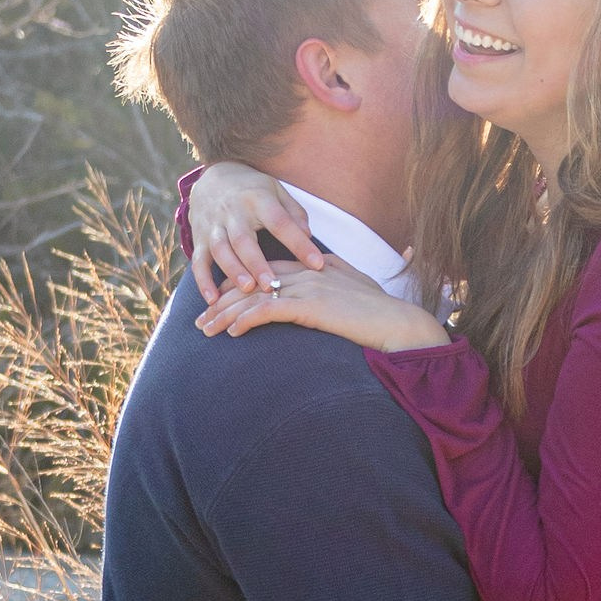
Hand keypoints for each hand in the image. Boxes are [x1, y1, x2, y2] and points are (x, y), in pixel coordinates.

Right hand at [187, 164, 324, 302]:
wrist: (213, 175)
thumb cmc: (253, 190)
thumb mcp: (277, 191)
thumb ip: (294, 214)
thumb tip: (309, 236)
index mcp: (258, 199)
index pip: (280, 222)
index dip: (299, 243)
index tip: (317, 264)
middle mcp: (233, 212)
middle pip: (243, 240)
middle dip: (257, 264)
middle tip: (272, 286)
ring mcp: (213, 225)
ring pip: (220, 250)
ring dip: (232, 271)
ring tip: (247, 289)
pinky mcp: (198, 238)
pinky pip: (198, 261)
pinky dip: (203, 281)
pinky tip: (213, 299)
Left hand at [197, 257, 447, 353]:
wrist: (400, 324)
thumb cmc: (382, 314)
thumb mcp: (355, 291)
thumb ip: (334, 284)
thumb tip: (322, 292)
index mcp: (316, 266)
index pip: (267, 272)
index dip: (240, 286)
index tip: (220, 301)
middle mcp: (308, 272)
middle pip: (253, 282)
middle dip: (223, 301)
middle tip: (201, 320)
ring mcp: (308, 287)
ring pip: (255, 297)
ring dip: (226, 314)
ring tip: (206, 330)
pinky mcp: (310, 306)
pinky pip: (269, 310)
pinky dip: (246, 320)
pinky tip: (231, 333)